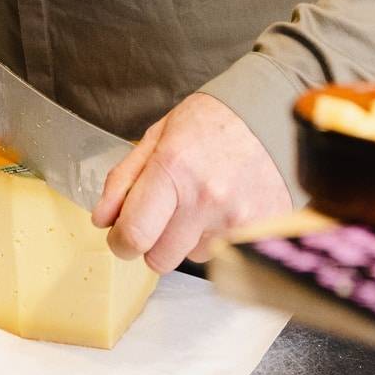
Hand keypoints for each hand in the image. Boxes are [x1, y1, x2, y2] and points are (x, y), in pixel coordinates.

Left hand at [92, 94, 288, 273]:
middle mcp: (206, 199)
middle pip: (159, 260)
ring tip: (204, 200)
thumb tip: (102, 219)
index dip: (120, 242)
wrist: (271, 114)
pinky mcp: (260, 231)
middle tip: (165, 214)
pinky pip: (223, 255)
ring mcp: (236, 219)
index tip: (121, 235)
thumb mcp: (158, 135)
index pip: (134, 235)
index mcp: (174, 169)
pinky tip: (225, 207)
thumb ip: (124, 179)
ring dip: (189, 238)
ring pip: (191, 257)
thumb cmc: (211, 121)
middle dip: (153, 242)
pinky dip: (217, 238)